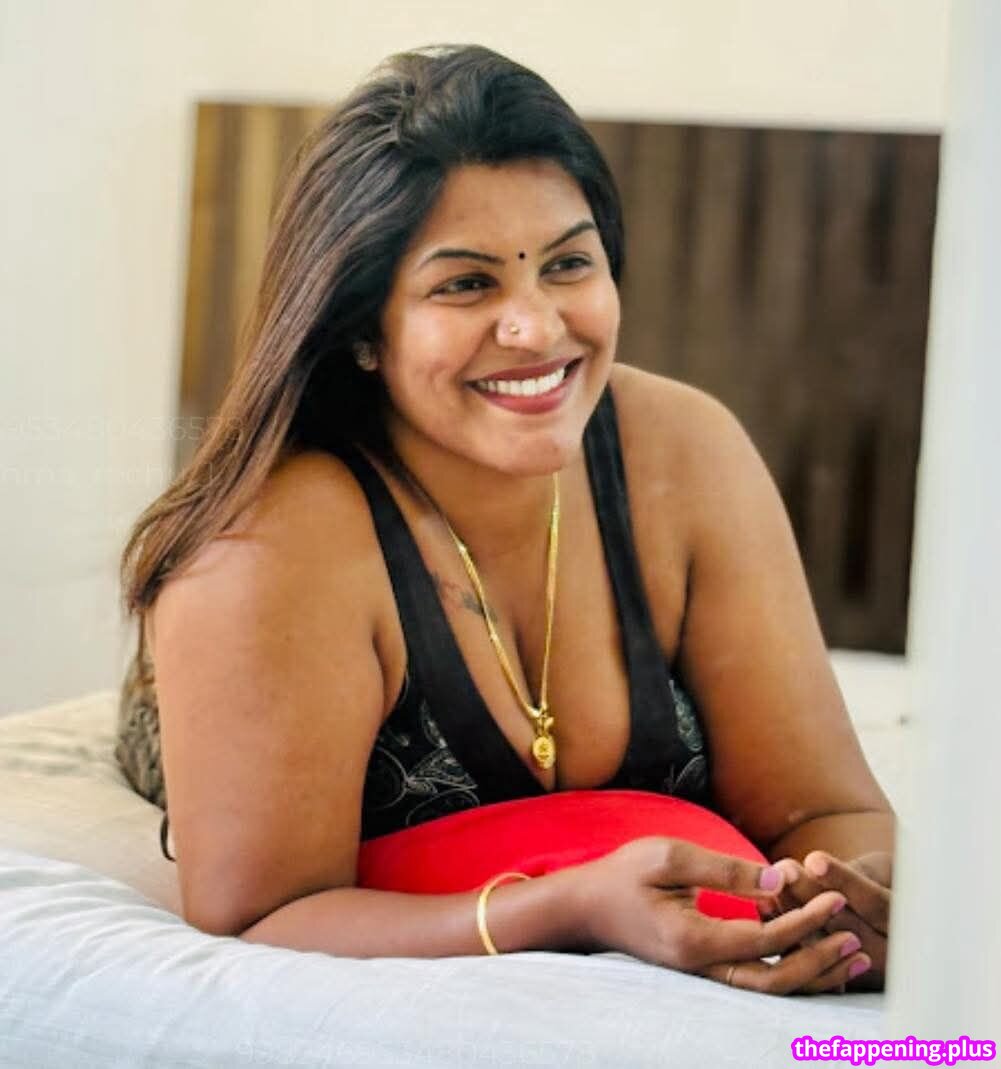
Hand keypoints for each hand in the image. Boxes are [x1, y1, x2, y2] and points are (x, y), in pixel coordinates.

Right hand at [573, 837, 870, 994]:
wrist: (585, 908)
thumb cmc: (623, 875)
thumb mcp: (668, 856)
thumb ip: (724, 869)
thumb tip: (778, 879)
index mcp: (692, 941)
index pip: (765, 939)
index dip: (805, 920)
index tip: (835, 896)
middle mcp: (701, 968)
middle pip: (776, 982)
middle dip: (821, 962)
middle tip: (857, 938)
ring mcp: (702, 974)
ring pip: (770, 989)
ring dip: (813, 973)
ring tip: (851, 954)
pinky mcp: (704, 968)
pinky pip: (756, 977)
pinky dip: (790, 968)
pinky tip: (813, 948)